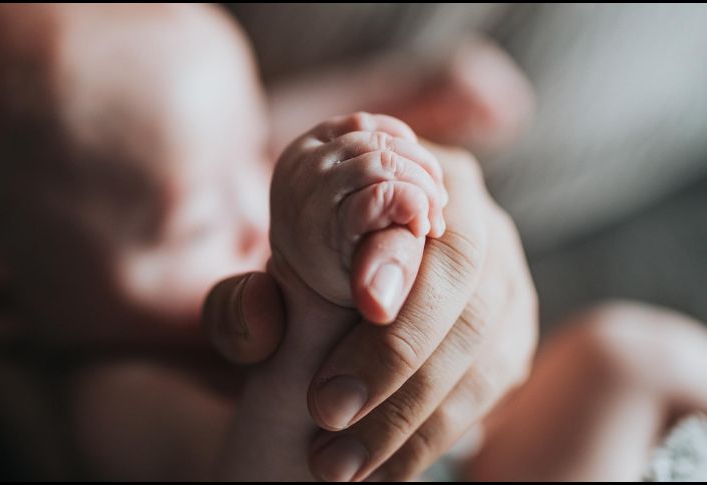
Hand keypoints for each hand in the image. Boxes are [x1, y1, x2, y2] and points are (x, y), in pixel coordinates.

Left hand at [201, 144, 537, 481]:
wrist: (338, 322)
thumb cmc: (289, 295)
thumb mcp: (241, 295)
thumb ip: (238, 306)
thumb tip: (261, 306)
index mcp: (407, 173)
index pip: (413, 206)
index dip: (395, 256)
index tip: (363, 305)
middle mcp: (470, 215)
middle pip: (461, 277)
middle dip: (397, 351)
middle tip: (326, 409)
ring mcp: (503, 274)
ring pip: (484, 341)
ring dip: (413, 412)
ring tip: (340, 463)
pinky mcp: (512, 331)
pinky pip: (495, 383)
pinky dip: (437, 431)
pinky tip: (385, 470)